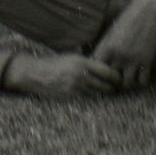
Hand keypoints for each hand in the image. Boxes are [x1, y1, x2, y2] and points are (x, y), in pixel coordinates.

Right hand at [2, 53, 121, 98]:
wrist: (36, 73)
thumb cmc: (55, 63)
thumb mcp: (72, 56)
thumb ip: (86, 61)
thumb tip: (103, 62)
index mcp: (82, 62)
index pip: (106, 71)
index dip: (115, 76)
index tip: (119, 77)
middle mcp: (79, 75)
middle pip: (104, 85)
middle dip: (112, 87)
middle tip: (118, 87)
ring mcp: (75, 87)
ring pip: (96, 93)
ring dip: (103, 93)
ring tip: (109, 91)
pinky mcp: (70, 97)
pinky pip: (86, 98)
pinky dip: (91, 96)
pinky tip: (95, 94)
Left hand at [91, 0, 155, 89]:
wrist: (147, 10)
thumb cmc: (127, 19)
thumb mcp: (111, 32)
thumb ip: (103, 46)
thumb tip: (92, 60)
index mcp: (107, 46)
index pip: (95, 69)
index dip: (96, 74)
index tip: (99, 76)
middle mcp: (118, 55)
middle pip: (109, 80)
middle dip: (110, 83)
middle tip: (112, 84)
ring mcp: (133, 59)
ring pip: (126, 84)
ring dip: (125, 85)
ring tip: (125, 82)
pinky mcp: (147, 60)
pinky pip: (141, 82)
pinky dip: (139, 83)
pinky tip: (138, 78)